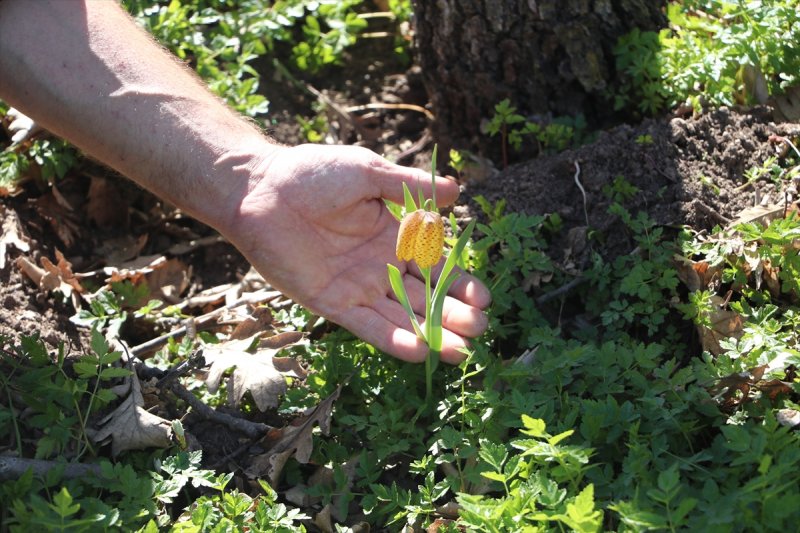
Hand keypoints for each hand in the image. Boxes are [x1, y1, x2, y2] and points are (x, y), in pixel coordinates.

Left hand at [226, 144, 490, 362]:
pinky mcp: (332, 303)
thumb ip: (410, 186)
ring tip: (462, 350)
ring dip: (432, 334)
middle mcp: (380, 268)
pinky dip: (393, 340)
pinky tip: (421, 351)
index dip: (461, 283)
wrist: (261, 189)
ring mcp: (357, 288)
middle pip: (425, 297)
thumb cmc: (313, 174)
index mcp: (394, 237)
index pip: (436, 266)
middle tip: (481, 329)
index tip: (485, 298)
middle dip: (454, 315)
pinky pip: (367, 326)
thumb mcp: (368, 173)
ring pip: (402, 317)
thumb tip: (456, 191)